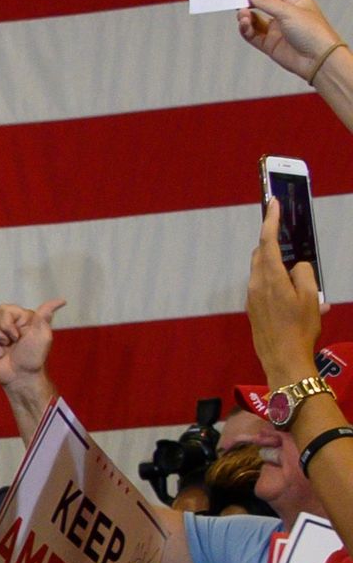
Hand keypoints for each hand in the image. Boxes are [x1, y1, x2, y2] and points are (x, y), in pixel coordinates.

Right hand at [0, 300, 64, 389]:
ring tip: (1, 351)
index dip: (7, 327)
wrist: (20, 376)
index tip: (18, 338)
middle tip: (10, 345)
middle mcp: (2, 316)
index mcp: (17, 313)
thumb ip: (45, 316)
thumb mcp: (42, 336)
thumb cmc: (33, 356)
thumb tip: (62, 300)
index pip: (3, 311)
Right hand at [239, 0, 345, 80]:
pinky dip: (246, 29)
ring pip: (254, 18)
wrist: (318, 60)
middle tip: (237, 0)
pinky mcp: (269, 43)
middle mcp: (283, 12)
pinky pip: (252, 34)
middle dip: (248, 0)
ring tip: (242, 15)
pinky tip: (244, 25)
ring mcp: (276, 28)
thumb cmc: (312, 32)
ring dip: (245, 16)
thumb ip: (265, 1)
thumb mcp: (287, 11)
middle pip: (261, 2)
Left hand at [247, 198, 324, 385]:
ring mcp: (251, 297)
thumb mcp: (311, 298)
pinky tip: (295, 297)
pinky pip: (263, 287)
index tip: (273, 202)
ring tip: (299, 275)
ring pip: (262, 270)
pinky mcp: (252, 308)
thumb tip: (296, 267)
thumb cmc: (300, 330)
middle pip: (262, 254)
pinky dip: (276, 283)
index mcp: (271, 278)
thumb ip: (304, 273)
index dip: (271, 219)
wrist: (282, 360)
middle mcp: (256, 284)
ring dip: (277, 265)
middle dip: (273, 243)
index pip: (268, 241)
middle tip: (288, 237)